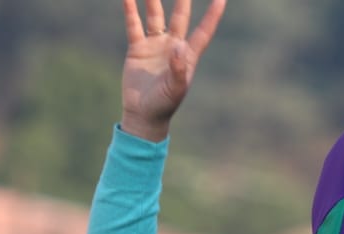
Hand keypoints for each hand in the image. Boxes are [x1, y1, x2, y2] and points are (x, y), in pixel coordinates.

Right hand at [120, 0, 225, 141]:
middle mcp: (173, 46)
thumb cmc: (164, 105)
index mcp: (188, 55)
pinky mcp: (138, 48)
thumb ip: (179, 69)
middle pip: (180, 16)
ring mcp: (155, 45)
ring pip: (155, 15)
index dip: (212, 15)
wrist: (144, 114)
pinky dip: (131, 10)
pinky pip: (134, 24)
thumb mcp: (176, 89)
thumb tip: (178, 47)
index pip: (203, 31)